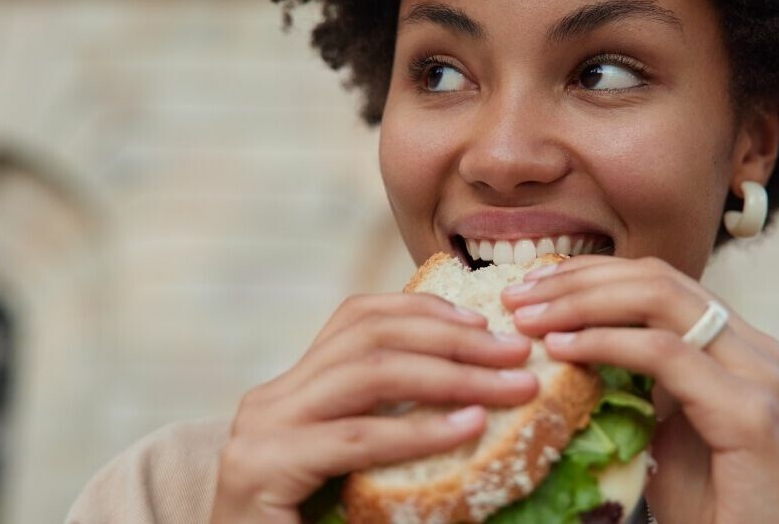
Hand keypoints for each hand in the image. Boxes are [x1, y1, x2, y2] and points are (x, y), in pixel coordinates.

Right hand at [210, 292, 538, 522]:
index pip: (358, 320)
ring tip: (510, 387)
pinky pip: (358, 439)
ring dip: (452, 376)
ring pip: (369, 374)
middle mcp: (272, 398)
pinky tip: (468, 428)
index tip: (484, 321)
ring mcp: (263, 430)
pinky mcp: (264, 468)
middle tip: (516, 352)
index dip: (424, 309)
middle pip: (370, 336)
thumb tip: (477, 400)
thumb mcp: (355, 468)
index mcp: (293, 389)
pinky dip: (420, 431)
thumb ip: (392, 427)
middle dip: (453, 339)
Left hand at [502, 256, 778, 523]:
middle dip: (578, 279)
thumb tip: (571, 349)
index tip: (532, 284)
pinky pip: (665, 354)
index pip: (658, 282)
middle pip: (656, 279)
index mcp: (737, 347)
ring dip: (582, 302)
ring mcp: (758, 375)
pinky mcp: (750, 413)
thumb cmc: (715, 509)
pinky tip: (562, 348)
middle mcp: (755, 349)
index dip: (592, 274)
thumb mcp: (667, 431)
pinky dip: (606, 343)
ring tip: (528, 316)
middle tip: (518, 294)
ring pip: (660, 301)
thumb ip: (639, 384)